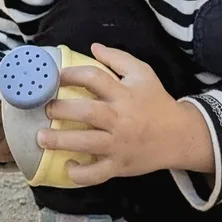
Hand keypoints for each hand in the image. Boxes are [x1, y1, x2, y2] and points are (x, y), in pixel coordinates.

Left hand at [37, 43, 213, 185]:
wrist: (180, 136)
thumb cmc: (156, 102)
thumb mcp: (143, 73)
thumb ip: (117, 58)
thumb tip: (93, 47)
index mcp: (123, 94)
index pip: (94, 78)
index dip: (71, 74)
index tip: (55, 76)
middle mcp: (119, 119)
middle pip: (86, 112)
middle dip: (61, 109)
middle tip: (46, 108)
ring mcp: (118, 145)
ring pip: (86, 143)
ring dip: (60, 141)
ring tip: (41, 137)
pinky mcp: (119, 166)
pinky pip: (96, 174)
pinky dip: (80, 174)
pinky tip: (68, 167)